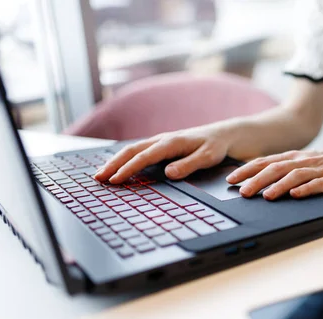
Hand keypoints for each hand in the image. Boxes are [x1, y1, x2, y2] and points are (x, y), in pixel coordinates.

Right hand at [94, 125, 231, 183]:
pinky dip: (125, 159)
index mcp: (171, 143)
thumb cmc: (216, 146)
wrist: (224, 135)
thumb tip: (168, 173)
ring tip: (101, 174)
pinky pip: (139, 151)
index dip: (128, 168)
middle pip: (131, 151)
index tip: (115, 180)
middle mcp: (162, 140)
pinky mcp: (162, 146)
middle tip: (98, 178)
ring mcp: (160, 142)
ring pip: (132, 150)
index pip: (144, 156)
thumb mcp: (208, 157)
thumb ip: (189, 164)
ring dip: (116, 161)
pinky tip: (117, 167)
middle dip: (113, 164)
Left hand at [226, 142, 322, 199]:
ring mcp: (318, 170)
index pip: (265, 162)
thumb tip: (260, 181)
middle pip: (275, 168)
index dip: (246, 170)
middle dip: (256, 180)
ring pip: (293, 175)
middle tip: (241, 192)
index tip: (230, 179)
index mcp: (294, 157)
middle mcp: (303, 161)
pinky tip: (294, 195)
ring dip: (277, 186)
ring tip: (264, 196)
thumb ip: (285, 169)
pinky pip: (317, 184)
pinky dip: (305, 189)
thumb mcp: (304, 162)